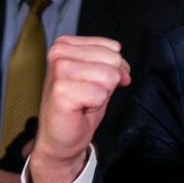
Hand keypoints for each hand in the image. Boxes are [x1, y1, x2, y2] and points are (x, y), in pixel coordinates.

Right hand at [29, 35, 130, 182]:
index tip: (97, 83)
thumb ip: (113, 64)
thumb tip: (124, 71)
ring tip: (84, 100)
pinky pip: (101, 94)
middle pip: (113, 60)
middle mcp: (59, 53)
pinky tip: (81, 108)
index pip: (113, 48)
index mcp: (65, 45)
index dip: (113, 69)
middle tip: (89, 94)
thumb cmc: (78, 107)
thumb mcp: (99, 77)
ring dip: (102, 94)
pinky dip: (96, 105)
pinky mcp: (61, 91)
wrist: (60, 138)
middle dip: (108, 82)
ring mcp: (58, 71)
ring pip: (109, 76)